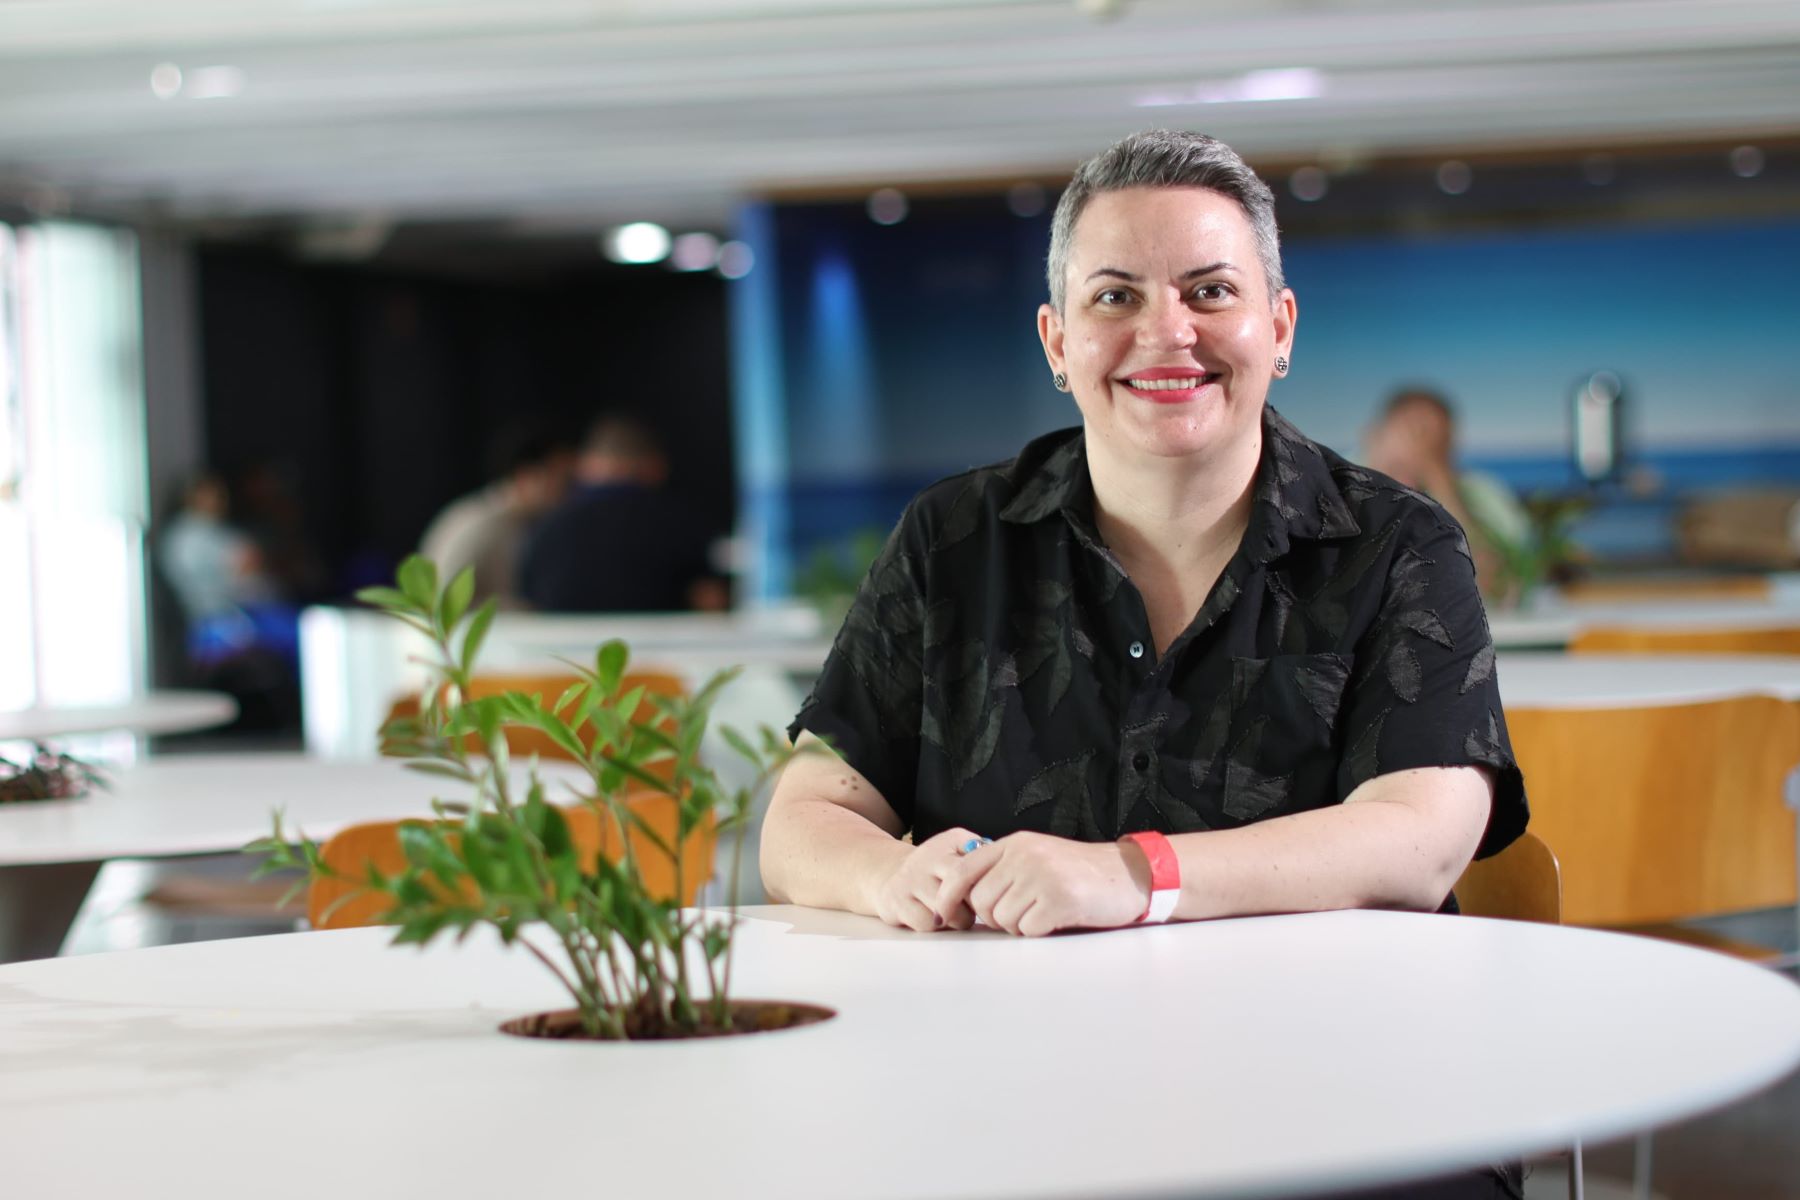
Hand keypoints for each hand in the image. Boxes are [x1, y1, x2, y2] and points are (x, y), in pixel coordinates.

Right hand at [868, 828, 984, 931]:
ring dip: (955, 919)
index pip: (970, 869)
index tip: (988, 894)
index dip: (983, 887)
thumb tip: (1006, 867)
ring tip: (955, 912)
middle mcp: (924, 859)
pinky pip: (927, 924)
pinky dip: (935, 926)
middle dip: (972, 906)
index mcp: (945, 844)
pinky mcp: (896, 902)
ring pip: (945, 913)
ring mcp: (908, 881)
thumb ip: (982, 851)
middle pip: (959, 893)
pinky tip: (936, 917)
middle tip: (973, 907)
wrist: (890, 872)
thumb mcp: (957, 846)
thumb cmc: (934, 865)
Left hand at [931, 832, 1149, 936]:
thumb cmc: (1081, 872)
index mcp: (1015, 844)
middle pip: (981, 902)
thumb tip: (965, 896)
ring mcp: (1042, 876)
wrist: (1130, 876)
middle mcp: (1025, 856)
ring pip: (1002, 919)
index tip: (943, 914)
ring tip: (1044, 913)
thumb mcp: (1039, 856)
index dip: (947, 896)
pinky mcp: (1060, 900)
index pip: (963, 870)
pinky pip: (1027, 930)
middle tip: (1023, 913)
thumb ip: (1005, 868)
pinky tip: (1057, 919)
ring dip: (1019, 925)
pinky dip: (1038, 932)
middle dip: (995, 917)